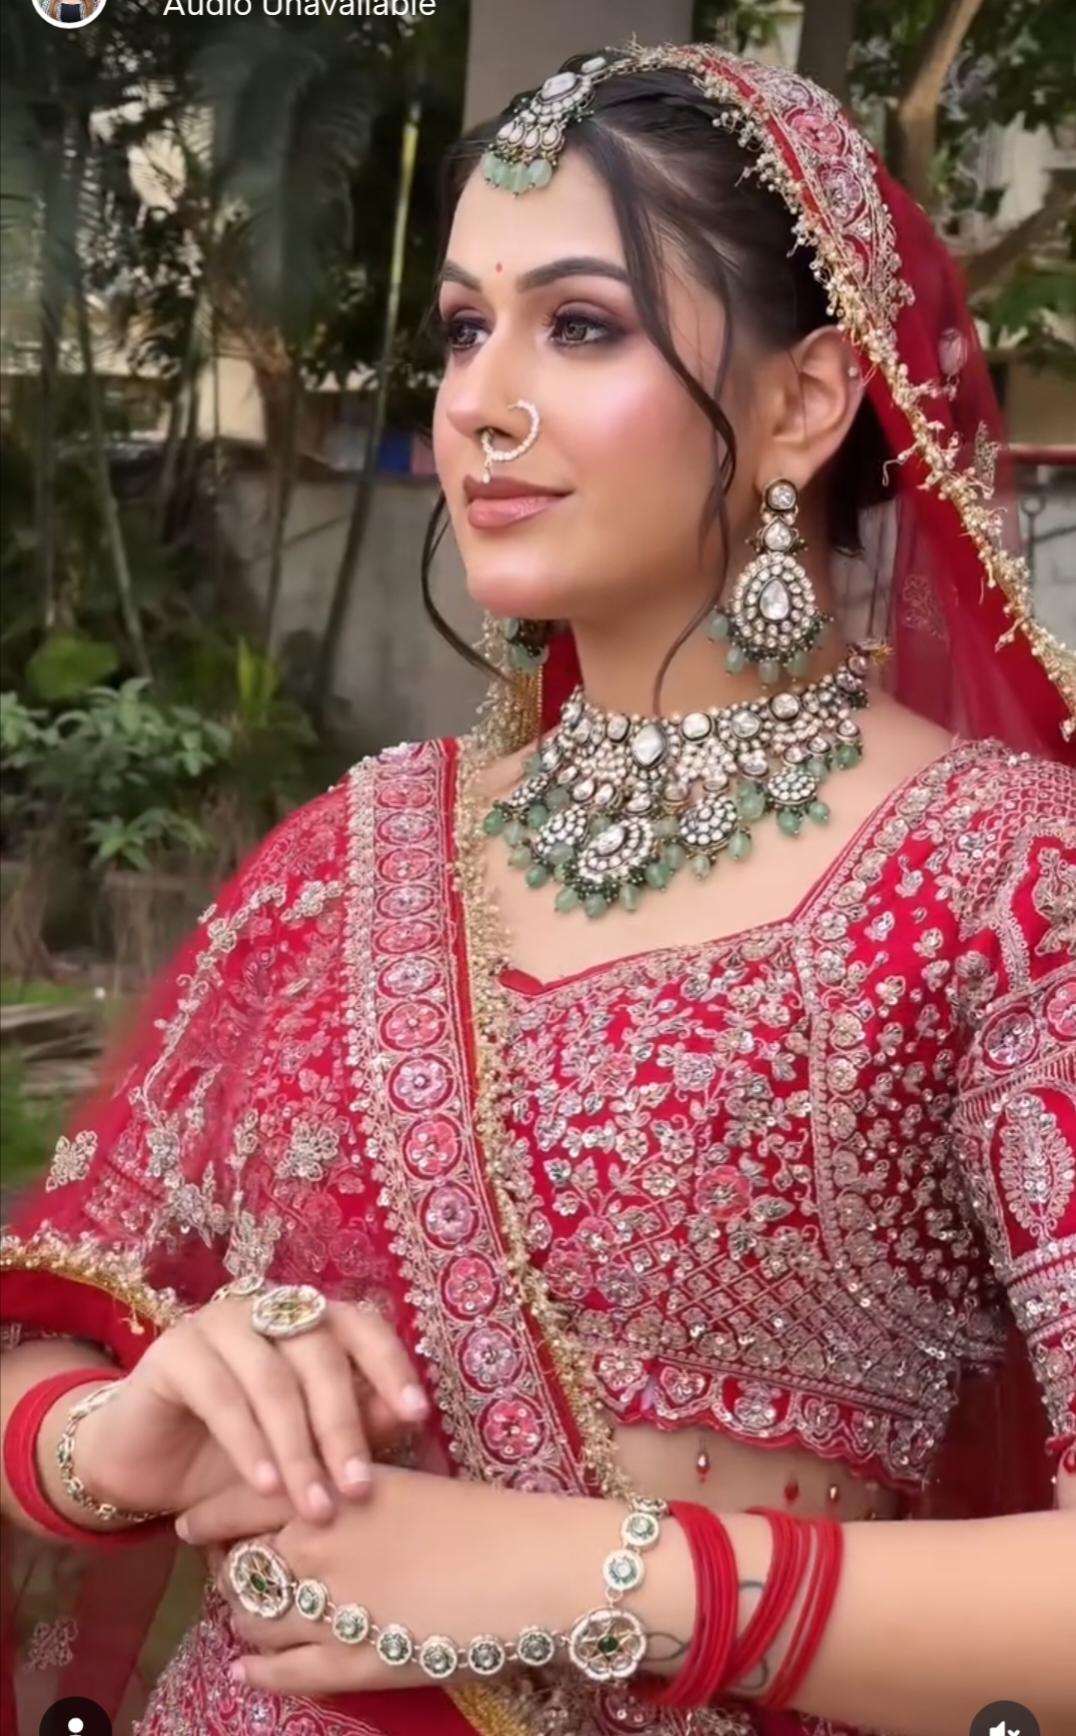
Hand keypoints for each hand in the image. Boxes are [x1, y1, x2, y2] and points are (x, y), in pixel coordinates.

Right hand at [75, 1292, 429, 1523]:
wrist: (147, 1469)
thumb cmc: (237, 1454)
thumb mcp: (304, 1447)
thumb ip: (352, 1425)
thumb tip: (406, 1417)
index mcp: (307, 1320)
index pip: (361, 1325)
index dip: (390, 1366)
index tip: (416, 1415)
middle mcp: (267, 1309)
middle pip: (319, 1355)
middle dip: (343, 1426)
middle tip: (357, 1489)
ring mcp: (218, 1323)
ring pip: (273, 1379)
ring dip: (298, 1447)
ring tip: (315, 1507)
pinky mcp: (174, 1351)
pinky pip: (221, 1396)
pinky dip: (249, 1445)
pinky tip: (266, 1487)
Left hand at [180, 1466, 615, 1695]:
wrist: (529, 1566)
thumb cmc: (477, 1513)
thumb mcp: (402, 1482)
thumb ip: (345, 1488)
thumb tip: (308, 1493)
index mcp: (327, 1496)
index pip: (237, 1506)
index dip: (209, 1519)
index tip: (193, 1525)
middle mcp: (314, 1553)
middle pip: (238, 1569)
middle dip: (230, 1573)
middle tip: (236, 1573)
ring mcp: (329, 1614)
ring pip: (251, 1624)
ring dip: (243, 1622)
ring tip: (249, 1619)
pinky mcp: (352, 1665)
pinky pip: (284, 1675)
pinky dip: (259, 1674)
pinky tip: (248, 1672)